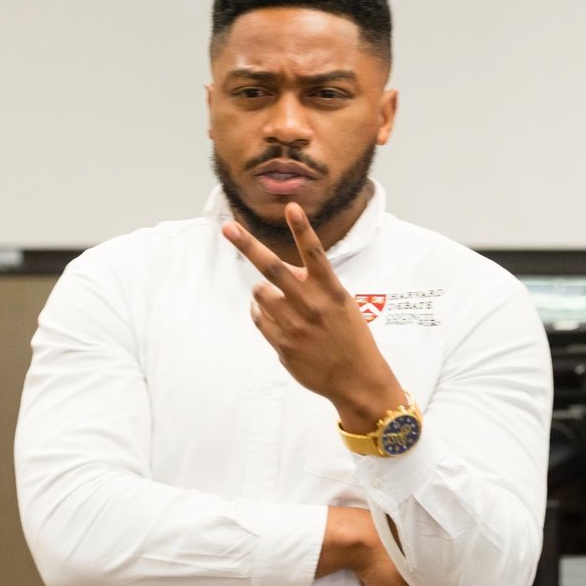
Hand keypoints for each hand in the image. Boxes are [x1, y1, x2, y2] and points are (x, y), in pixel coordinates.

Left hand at [222, 204, 401, 426]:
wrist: (356, 379)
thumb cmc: (350, 336)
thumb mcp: (341, 304)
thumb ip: (314, 286)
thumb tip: (282, 274)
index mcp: (330, 291)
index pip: (314, 253)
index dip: (302, 229)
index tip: (292, 207)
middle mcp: (311, 304)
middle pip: (273, 268)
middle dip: (248, 245)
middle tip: (228, 228)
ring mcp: (294, 325)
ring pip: (261, 293)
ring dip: (263, 291)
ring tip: (278, 300)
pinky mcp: (282, 344)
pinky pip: (259, 318)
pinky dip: (262, 314)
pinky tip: (278, 322)